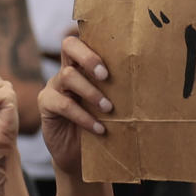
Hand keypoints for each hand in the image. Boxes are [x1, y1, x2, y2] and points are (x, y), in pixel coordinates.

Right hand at [38, 35, 113, 179]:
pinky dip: (83, 116)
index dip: (96, 39)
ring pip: (68, 75)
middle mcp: (67, 70)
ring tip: (108, 109)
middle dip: (89, 58)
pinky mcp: (46, 104)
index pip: (85, 39)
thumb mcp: (112, 105)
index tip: (117, 54)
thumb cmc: (102, 125)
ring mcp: (54, 86)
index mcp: (84, 65)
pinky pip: (62, 104)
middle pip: (69, 45)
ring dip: (91, 92)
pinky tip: (99, 128)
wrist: (79, 156)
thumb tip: (149, 81)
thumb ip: (120, 90)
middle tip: (106, 76)